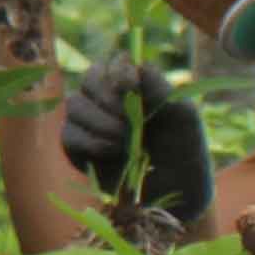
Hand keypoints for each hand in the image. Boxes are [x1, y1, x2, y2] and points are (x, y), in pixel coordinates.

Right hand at [58, 57, 214, 235]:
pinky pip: (69, 135)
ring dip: (99, 121)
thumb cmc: (185, 149)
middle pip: (89, 79)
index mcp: (134, 86)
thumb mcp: (183, 116)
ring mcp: (89, 123)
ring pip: (74, 105)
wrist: (177, 191)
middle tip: (127, 121)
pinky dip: (90, 142)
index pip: (114, 63)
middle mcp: (108, 100)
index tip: (131, 89)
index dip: (117, 71)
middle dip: (106, 98)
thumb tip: (137, 66)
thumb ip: (161, 88)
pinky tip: (112, 153)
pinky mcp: (78, 148)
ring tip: (123, 141)